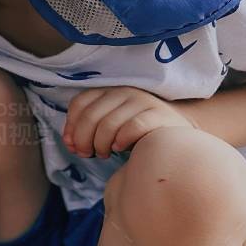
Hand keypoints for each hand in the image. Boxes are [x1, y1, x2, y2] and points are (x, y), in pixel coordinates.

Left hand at [63, 86, 194, 157]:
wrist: (175, 134)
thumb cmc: (135, 133)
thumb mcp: (108, 128)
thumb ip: (87, 132)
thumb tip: (69, 143)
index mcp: (109, 91)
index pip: (79, 103)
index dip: (71, 126)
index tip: (72, 145)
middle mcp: (124, 92)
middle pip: (91, 116)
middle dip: (83, 140)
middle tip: (87, 154)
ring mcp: (142, 101)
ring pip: (109, 124)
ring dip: (101, 144)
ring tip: (105, 153)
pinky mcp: (158, 114)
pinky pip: (132, 127)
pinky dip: (121, 140)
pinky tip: (120, 148)